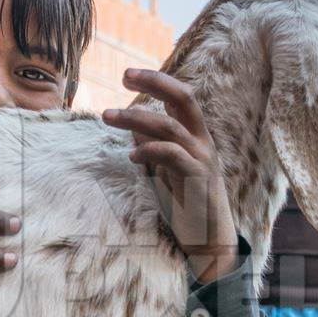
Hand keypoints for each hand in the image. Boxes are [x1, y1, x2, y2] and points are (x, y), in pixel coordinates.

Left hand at [102, 68, 238, 282]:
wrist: (210, 241)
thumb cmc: (187, 204)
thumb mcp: (166, 169)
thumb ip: (153, 143)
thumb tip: (134, 119)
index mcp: (196, 136)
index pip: (180, 97)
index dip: (157, 81)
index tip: (127, 75)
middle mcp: (203, 142)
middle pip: (184, 98)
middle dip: (155, 82)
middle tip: (124, 75)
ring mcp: (202, 159)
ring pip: (170, 126)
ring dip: (135, 118)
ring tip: (107, 116)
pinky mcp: (197, 179)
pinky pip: (172, 155)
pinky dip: (148, 150)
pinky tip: (131, 156)